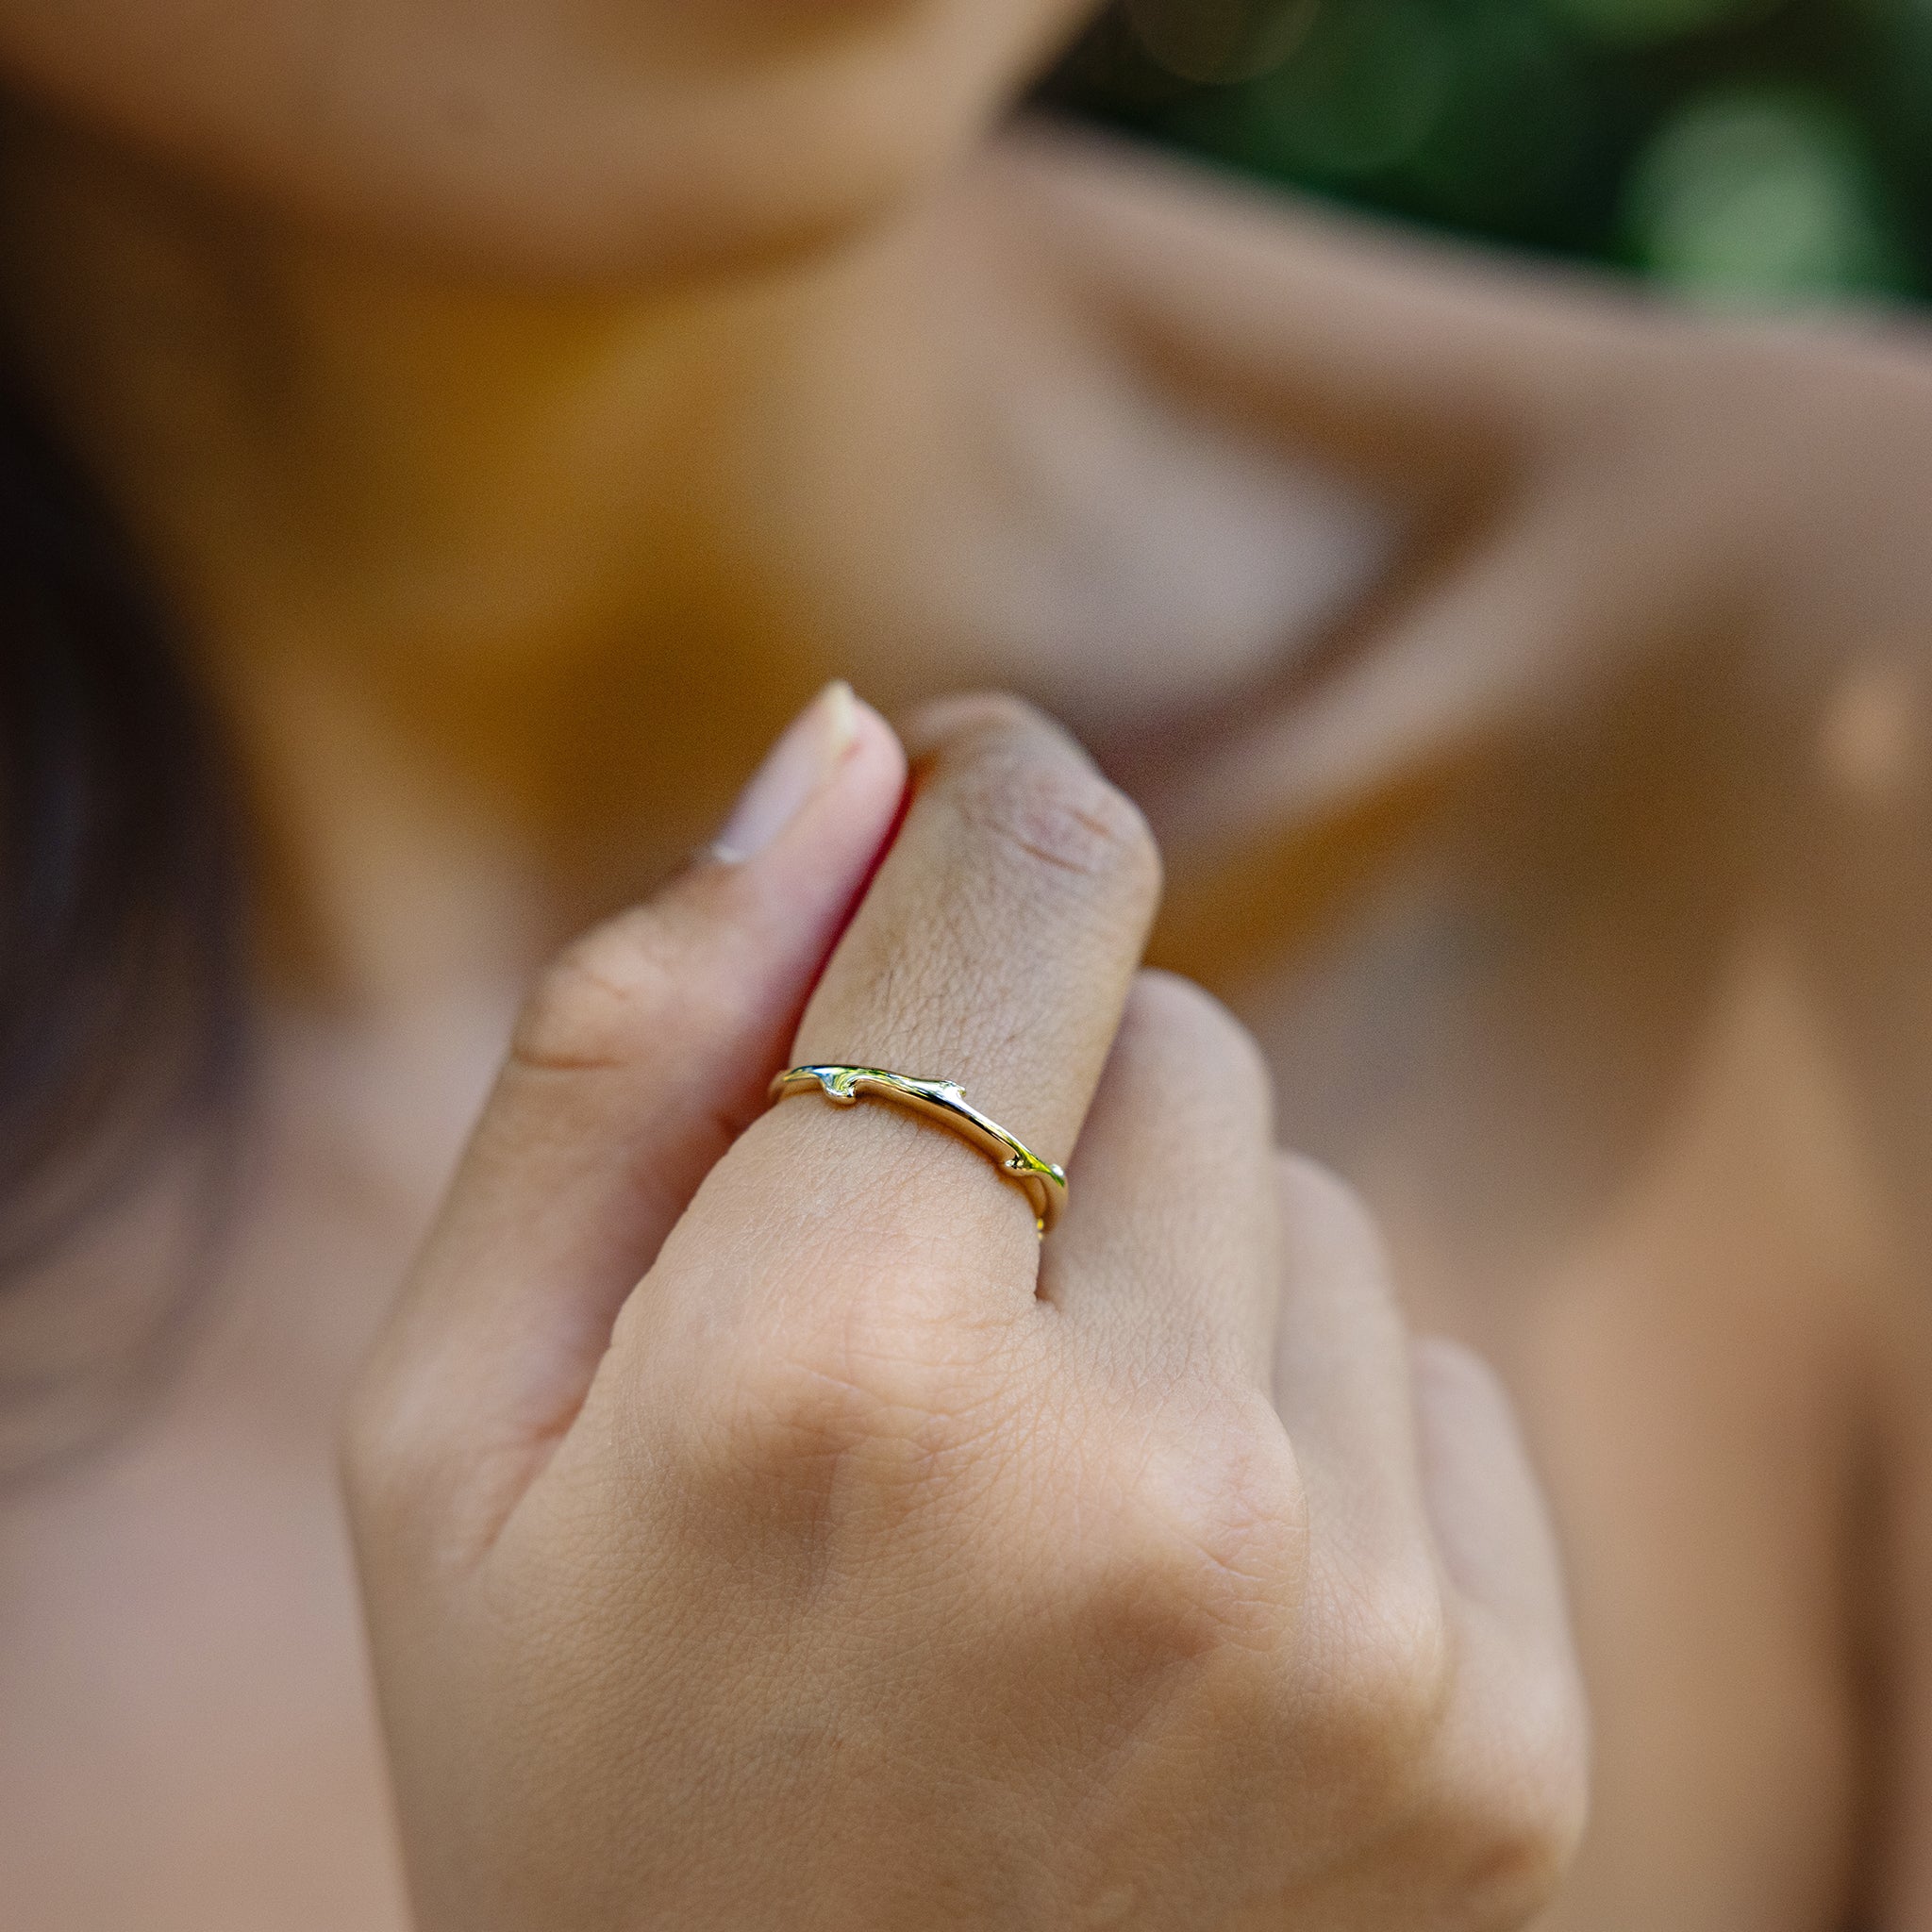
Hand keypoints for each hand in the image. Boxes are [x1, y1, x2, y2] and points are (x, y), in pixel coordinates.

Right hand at [344, 691, 1585, 1928]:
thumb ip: (628, 1041)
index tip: (964, 783)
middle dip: (1040, 1101)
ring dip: (1166, 1274)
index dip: (993, 792)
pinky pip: (1422, 1372)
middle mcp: (1140, 1491)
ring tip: (1023, 1494)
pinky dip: (1299, 1427)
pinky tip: (1166, 1603)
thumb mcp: (459, 1416)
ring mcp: (1355, 1630)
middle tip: (910, 1320)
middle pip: (1178, 1033)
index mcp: (834, 1373)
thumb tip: (844, 749)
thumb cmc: (574, 1766)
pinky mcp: (1500, 1737)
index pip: (1027, 886)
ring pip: (1304, 1197)